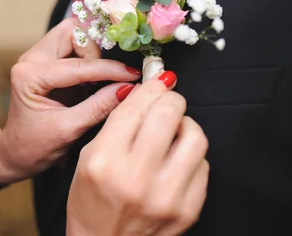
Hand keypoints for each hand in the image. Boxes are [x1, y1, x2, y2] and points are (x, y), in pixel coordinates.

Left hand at [0, 18, 140, 183]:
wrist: (15, 153)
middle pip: (72, 31)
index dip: (110, 69)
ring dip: (93, 52)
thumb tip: (129, 88)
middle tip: (110, 76)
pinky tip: (96, 79)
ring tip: (101, 79)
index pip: (78, 65)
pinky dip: (90, 58)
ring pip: (74, 34)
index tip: (133, 76)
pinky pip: (73, 46)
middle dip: (96, 50)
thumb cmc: (34, 146)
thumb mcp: (68, 130)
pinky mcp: (47, 61)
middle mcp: (31, 59)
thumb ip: (99, 107)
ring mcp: (38, 57)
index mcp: (29, 76)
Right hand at [66, 76, 208, 235]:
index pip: (138, 106)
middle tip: (167, 103)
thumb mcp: (88, 156)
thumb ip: (118, 121)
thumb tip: (148, 89)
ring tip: (173, 133)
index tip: (158, 82)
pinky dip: (190, 156)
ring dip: (184, 126)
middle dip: (170, 100)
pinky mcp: (188, 209)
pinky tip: (175, 162)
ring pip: (195, 136)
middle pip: (170, 113)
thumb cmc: (92, 201)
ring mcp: (167, 196)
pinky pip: (203, 165)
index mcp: (105, 160)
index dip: (152, 87)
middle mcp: (137, 177)